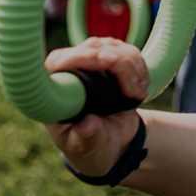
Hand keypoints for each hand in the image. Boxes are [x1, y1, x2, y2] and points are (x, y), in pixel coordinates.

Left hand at [42, 38, 147, 175]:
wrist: (114, 143)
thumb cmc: (92, 148)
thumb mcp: (88, 148)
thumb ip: (87, 137)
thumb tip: (87, 125)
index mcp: (54, 93)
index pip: (60, 62)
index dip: (83, 57)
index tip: (109, 61)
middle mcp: (68, 73)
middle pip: (91, 49)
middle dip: (119, 64)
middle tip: (135, 89)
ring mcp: (88, 64)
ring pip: (111, 46)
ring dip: (132, 66)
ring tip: (138, 94)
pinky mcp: (107, 60)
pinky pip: (125, 50)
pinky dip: (139, 66)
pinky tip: (142, 86)